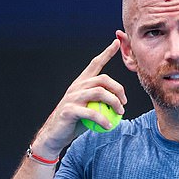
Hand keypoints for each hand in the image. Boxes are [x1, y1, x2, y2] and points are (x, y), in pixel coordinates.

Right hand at [31, 39, 126, 156]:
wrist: (55, 135)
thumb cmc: (75, 122)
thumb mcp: (90, 109)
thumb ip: (101, 102)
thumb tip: (122, 102)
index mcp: (81, 83)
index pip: (95, 64)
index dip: (106, 53)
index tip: (117, 42)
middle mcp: (77, 87)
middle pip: (103, 79)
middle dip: (118, 89)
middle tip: (124, 103)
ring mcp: (72, 97)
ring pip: (99, 93)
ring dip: (114, 102)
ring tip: (120, 113)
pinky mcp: (69, 110)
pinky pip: (92, 113)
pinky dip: (103, 119)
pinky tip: (109, 126)